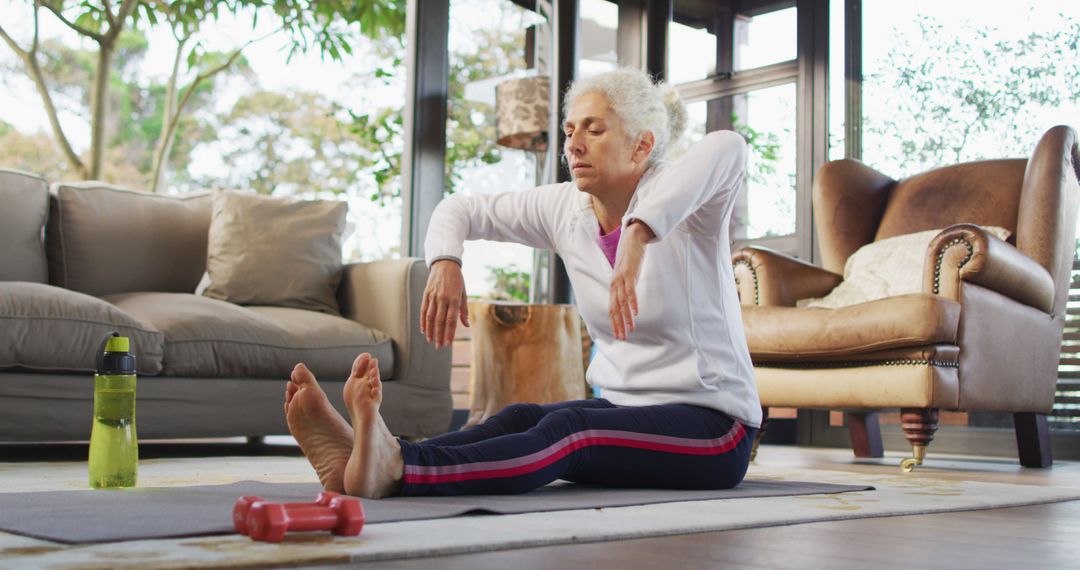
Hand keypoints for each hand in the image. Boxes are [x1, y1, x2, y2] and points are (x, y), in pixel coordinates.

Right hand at [420, 259, 469, 348]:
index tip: (448, 344)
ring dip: (430, 330)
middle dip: (439, 335)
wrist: (445, 264)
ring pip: (430, 317)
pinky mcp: (426, 295)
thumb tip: (466, 325)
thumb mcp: (464, 293)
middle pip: (440, 321)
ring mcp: (433, 297)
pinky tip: (423, 330)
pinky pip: (423, 310)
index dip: (449, 333)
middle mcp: (443, 299)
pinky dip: (423, 321)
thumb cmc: (457, 280)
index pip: (451, 320)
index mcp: (454, 299)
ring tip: (431, 341)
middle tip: (439, 347)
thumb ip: (464, 310)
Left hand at [609, 221, 653, 340]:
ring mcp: (621, 278)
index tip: (619, 334)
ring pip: (622, 303)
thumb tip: (630, 296)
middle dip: (618, 324)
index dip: (615, 322)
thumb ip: (628, 284)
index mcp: (614, 285)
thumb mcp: (629, 273)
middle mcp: (615, 283)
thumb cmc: (631, 256)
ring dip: (626, 317)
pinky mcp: (629, 273)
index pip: (612, 307)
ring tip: (630, 329)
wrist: (633, 237)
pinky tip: (636, 312)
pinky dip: (633, 303)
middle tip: (622, 338)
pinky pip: (630, 291)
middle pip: (614, 308)